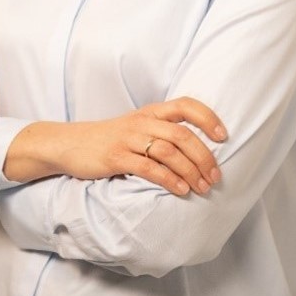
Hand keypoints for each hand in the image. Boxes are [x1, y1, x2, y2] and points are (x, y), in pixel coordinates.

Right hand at [4, 98, 226, 196]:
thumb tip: (198, 147)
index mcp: (151, 111)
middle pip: (182, 134)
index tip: (224, 135)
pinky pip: (149, 168)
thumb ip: (163, 130)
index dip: (208, 117)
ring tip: (202, 188)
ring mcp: (128, 138)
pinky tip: (181, 190)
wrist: (71, 143)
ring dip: (190, 171)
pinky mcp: (116, 157)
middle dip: (204, 156)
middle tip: (215, 176)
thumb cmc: (110, 138)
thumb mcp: (138, 127)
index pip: (186, 105)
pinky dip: (169, 179)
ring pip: (169, 151)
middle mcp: (142, 121)